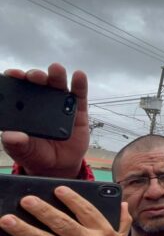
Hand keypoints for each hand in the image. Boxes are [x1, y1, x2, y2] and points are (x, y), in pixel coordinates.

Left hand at [0, 186, 131, 235]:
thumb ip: (122, 220)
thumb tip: (123, 202)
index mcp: (102, 233)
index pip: (87, 211)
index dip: (72, 199)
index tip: (58, 189)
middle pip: (61, 223)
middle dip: (42, 211)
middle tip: (26, 200)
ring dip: (22, 229)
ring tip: (7, 220)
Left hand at [1, 63, 88, 178]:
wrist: (60, 165)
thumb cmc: (37, 155)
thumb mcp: (24, 152)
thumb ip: (16, 145)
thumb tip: (10, 135)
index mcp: (23, 109)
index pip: (17, 91)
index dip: (14, 80)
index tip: (12, 74)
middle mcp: (41, 102)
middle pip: (38, 84)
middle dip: (35, 76)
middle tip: (34, 76)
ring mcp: (60, 105)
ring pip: (57, 86)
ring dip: (56, 76)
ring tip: (56, 70)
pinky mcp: (78, 110)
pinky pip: (78, 95)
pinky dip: (79, 84)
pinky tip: (79, 75)